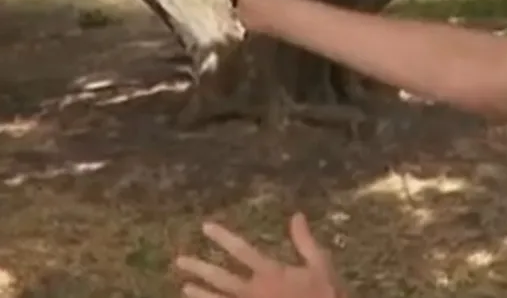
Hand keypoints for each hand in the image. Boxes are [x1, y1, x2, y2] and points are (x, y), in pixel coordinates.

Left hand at [175, 213, 345, 297]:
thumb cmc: (326, 295)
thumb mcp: (321, 265)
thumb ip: (305, 242)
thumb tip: (296, 215)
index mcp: (271, 273)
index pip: (241, 251)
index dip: (222, 237)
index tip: (205, 227)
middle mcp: (255, 291)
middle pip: (222, 279)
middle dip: (200, 269)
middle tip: (180, 261)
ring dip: (202, 294)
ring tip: (185, 288)